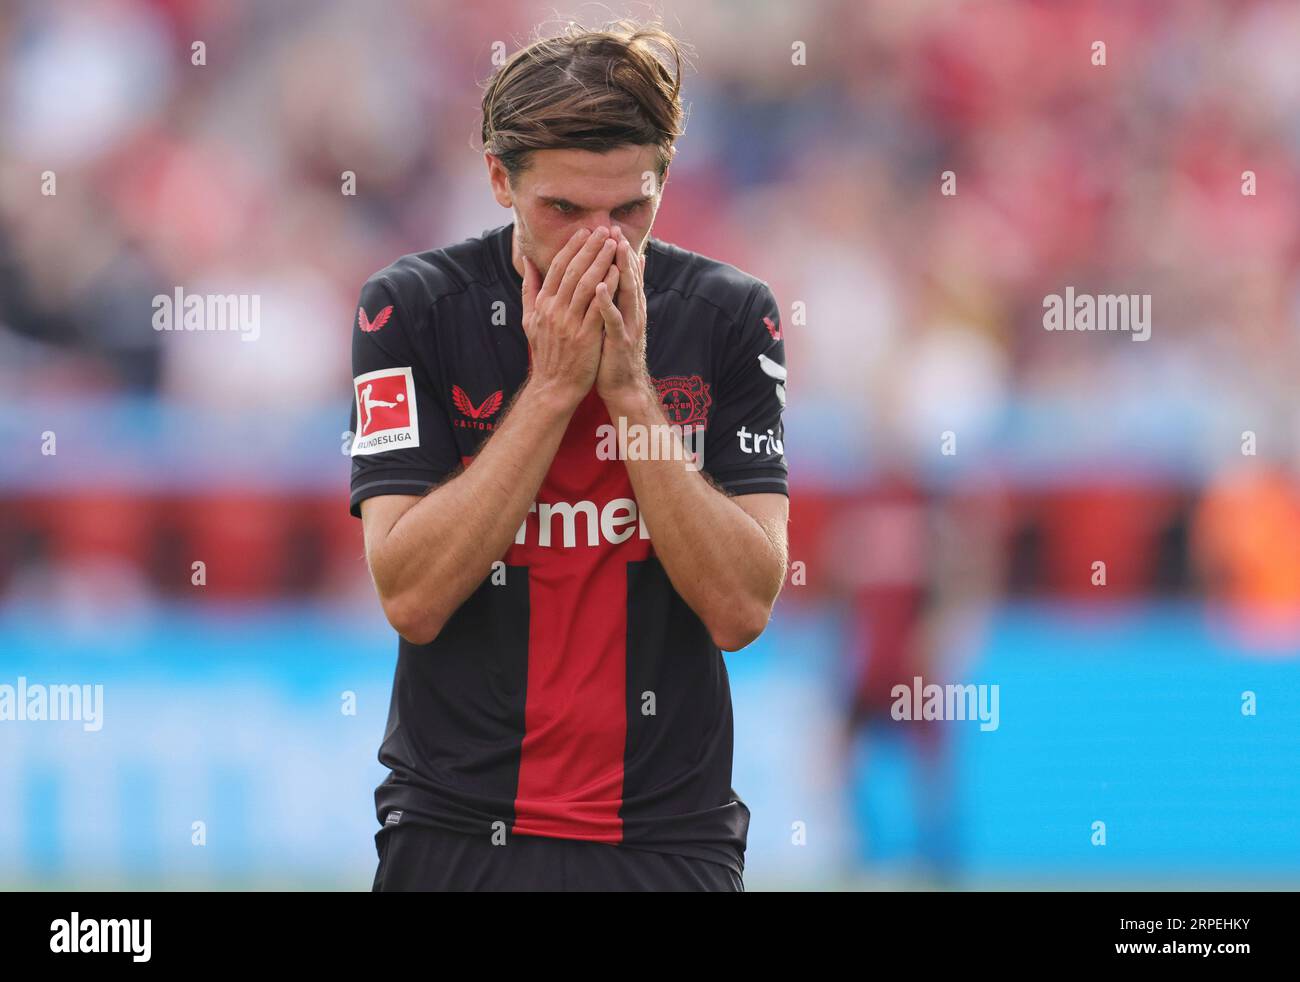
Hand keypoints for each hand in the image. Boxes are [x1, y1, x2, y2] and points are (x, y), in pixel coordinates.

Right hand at [521, 226, 619, 408]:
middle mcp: (554, 310)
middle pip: (573, 271)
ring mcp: (569, 323)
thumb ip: (529, 289)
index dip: (572, 247)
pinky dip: (607, 288)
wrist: (553, 386)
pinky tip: (618, 273)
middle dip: (589, 248)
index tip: (584, 230)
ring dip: (600, 262)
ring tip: (613, 244)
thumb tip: (526, 262)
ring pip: (586, 284)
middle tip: (603, 230)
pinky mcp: (585, 336)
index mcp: (542, 304)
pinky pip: (598, 307)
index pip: (557, 268)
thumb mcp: (529, 319)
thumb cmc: (546, 352)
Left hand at [594, 227, 650, 405]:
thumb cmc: (614, 352)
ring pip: (627, 293)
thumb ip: (620, 296)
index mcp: (628, 306)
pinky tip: (600, 287)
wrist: (622, 387)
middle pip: (629, 277)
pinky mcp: (621, 342)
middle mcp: (632, 312)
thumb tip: (624, 272)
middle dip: (622, 252)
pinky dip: (608, 302)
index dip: (619, 251)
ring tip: (615, 248)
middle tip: (616, 229)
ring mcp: (628, 326)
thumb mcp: (617, 319)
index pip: (624, 273)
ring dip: (621, 269)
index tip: (610, 227)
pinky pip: (614, 319)